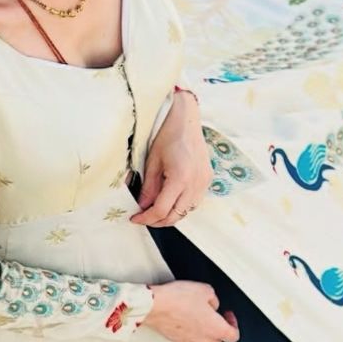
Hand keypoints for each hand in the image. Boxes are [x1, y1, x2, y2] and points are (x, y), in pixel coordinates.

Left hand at [129, 87, 211, 226]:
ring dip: (170, 215)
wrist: (186, 120)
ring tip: (155, 210)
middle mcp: (195, 184)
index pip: (162, 210)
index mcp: (180, 178)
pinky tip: (170, 200)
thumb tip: (143, 206)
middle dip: (157, 221)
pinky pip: (194, 202)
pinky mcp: (207, 180)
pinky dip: (181, 206)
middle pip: (176, 216)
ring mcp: (204, 183)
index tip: (135, 218)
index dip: (146, 218)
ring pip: (186, 212)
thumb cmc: (167, 135)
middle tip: (143, 218)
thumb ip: (148, 187)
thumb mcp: (152, 162)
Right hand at [144, 282, 239, 341]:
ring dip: (204, 330)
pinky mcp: (176, 340)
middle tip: (214, 315)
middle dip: (218, 328)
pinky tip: (185, 318)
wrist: (155, 306)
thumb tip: (211, 303)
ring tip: (198, 315)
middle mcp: (204, 339)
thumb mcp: (205, 290)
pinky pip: (189, 339)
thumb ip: (214, 299)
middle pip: (218, 340)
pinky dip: (190, 331)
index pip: (234, 336)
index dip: (233, 325)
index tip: (228, 316)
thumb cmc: (178, 300)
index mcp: (216, 329)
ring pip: (203, 340)